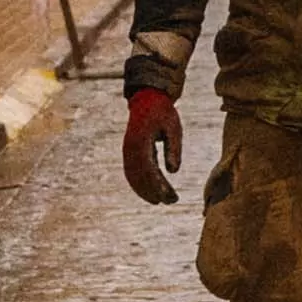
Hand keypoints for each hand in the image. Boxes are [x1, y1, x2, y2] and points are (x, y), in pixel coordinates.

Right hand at [120, 87, 183, 207]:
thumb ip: (174, 148)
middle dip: (154, 191)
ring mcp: (127, 151)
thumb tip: (173, 171)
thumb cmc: (163, 113)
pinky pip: (131, 173)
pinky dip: (139, 185)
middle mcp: (130, 148)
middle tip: (171, 201)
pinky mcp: (129, 152)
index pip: (148, 168)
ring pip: (133, 177)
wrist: (147, 99)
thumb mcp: (173, 128)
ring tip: (162, 201)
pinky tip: (152, 194)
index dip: (158, 184)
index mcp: (141, 140)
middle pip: (140, 176)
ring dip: (146, 191)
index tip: (170, 195)